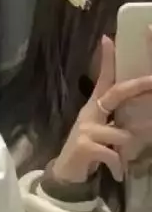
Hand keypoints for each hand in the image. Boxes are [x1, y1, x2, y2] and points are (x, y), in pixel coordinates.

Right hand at [52, 36, 151, 183]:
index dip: (106, 60)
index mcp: (94, 107)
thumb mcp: (102, 131)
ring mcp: (86, 129)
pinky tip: (116, 173)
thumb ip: (117, 121)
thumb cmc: (88, 149)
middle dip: (139, 86)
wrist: (67, 172)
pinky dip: (118, 166)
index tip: (109, 39)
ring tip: (122, 159)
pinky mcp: (85, 146)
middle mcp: (89, 113)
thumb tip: (145, 120)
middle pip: (115, 93)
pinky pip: (114, 154)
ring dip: (128, 149)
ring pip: (123, 133)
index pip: (103, 79)